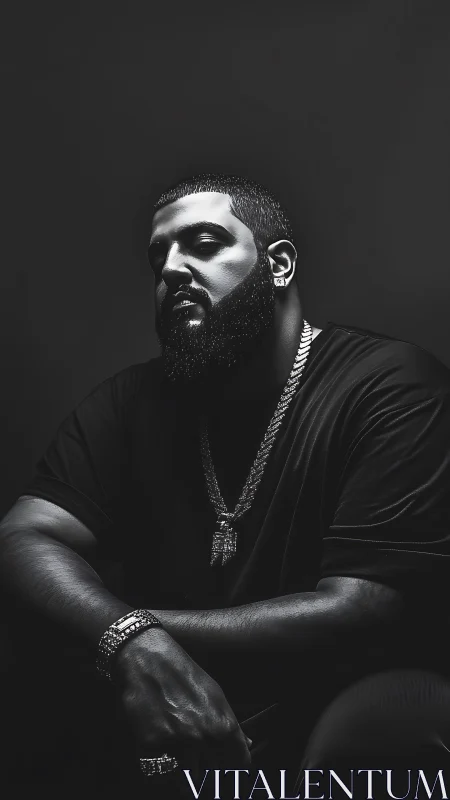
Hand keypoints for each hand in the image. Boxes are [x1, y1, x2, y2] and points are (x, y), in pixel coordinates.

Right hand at [114, 626, 251, 771]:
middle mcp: (203, 738)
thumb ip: (232, 725)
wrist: (148, 660)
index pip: (239, 765)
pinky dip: (159, 767)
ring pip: (187, 780)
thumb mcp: (215, 694)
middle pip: (213, 776)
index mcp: (223, 726)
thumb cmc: (184, 674)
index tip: (228, 770)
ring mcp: (177, 744)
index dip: (235, 769)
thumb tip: (248, 745)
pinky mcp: (150, 747)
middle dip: (208, 771)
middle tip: (199, 758)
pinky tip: (159, 749)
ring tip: (178, 752)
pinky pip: (158, 773)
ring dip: (184, 771)